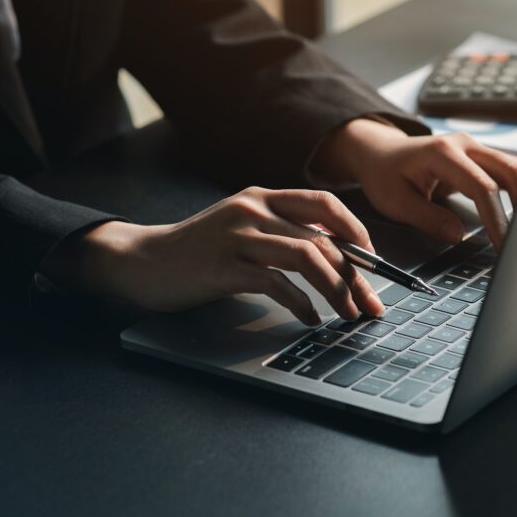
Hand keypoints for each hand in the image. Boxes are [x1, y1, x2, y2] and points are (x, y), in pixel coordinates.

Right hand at [40, 187, 384, 324]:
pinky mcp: (224, 266)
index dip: (357, 232)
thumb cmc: (199, 251)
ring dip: (336, 290)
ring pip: (306, 257)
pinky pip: (276, 283)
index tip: (373, 263)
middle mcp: (253, 208)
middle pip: (322, 238)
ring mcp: (237, 235)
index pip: (324, 204)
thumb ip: (280, 233)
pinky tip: (310, 319)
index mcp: (262, 196)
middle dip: (356, 275)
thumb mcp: (242, 228)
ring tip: (347, 314)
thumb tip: (334, 257)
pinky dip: (301, 304)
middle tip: (371, 304)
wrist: (142, 261)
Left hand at [312, 119, 516, 248]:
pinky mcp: (482, 157)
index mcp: (442, 152)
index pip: (482, 187)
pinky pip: (511, 171)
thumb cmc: (384, 175)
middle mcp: (465, 144)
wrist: (381, 152)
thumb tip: (458, 235)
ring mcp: (476, 148)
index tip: (503, 245)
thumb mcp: (395, 202)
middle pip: (512, 171)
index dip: (496, 218)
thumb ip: (427, 218)